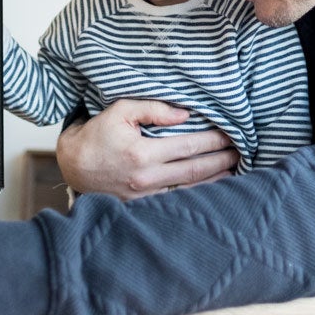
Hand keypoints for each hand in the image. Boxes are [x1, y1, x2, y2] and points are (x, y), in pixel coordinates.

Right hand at [55, 99, 238, 199]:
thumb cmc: (95, 135)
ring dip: (216, 179)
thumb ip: (152, 109)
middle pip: (196, 169)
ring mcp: (146, 195)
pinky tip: (213, 187)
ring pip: (191, 188)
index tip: (230, 133)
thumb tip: (185, 114)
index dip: (213, 140)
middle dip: (222, 160)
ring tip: (235, 169)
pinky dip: (199, 193)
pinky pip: (178, 199)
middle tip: (241, 151)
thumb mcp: (119, 111)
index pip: (189, 146)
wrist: (73, 167)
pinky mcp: (143, 205)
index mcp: (142, 153)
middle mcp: (147, 178)